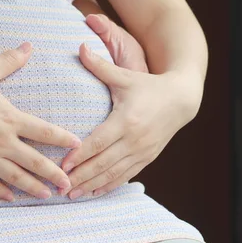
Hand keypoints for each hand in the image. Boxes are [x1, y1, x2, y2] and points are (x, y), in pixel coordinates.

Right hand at [0, 43, 80, 201]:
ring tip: (46, 195)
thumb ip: (10, 61)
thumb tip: (27, 45)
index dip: (63, 139)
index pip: (44, 131)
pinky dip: (1, 192)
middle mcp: (1, 140)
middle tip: (68, 184)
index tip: (78, 146)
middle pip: (35, 161)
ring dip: (32, 187)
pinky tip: (11, 198)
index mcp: (10, 118)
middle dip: (54, 174)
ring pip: (15, 177)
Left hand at [60, 15, 201, 198]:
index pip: (98, 142)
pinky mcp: (147, 158)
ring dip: (91, 186)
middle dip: (80, 176)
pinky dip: (108, 186)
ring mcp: (142, 151)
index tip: (62, 165)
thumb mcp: (125, 76)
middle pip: (103, 163)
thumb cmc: (148, 85)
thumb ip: (100, 66)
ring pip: (113, 174)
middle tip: (60, 186)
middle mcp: (134, 139)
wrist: (181, 99)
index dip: (80, 155)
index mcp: (126, 120)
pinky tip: (93, 192)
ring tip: (71, 195)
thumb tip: (79, 47)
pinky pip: (125, 176)